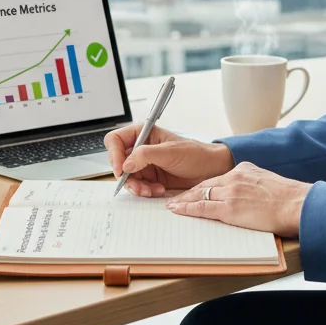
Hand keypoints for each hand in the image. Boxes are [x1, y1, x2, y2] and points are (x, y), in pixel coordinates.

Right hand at [105, 123, 234, 196]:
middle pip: (119, 162)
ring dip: (137, 186)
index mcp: (144, 134)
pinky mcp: (151, 178)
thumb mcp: (170, 152)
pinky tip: (158, 190)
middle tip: (139, 186)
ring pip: (127, 177)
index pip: (116, 140)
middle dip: (127, 176)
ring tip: (151, 190)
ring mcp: (145, 164)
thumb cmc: (196, 154)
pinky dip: (145, 191)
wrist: (211, 170)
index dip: (114, 155)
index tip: (121, 170)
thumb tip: (126, 164)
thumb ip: (146, 155)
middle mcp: (141, 148)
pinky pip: (138, 186)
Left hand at [166, 162, 309, 237]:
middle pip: (204, 184)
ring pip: (200, 194)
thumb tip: (249, 194)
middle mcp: (235, 177)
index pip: (217, 179)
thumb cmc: (289, 198)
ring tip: (172, 205)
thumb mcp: (268, 182)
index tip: (192, 190)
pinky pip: (203, 208)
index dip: (202, 186)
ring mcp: (231, 192)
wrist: (297, 204)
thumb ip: (254, 185)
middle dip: (188, 192)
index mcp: (244, 170)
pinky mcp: (230, 207)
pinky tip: (178, 210)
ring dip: (183, 201)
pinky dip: (188, 209)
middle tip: (174, 198)